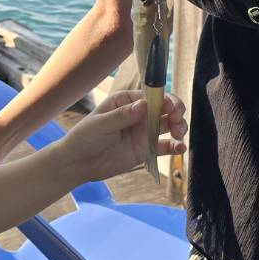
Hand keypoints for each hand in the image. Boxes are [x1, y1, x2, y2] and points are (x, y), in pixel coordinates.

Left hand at [61, 90, 186, 183]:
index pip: (151, 96)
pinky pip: (164, 146)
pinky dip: (175, 146)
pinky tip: (180, 148)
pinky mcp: (146, 149)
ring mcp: (144, 131)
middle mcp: (139, 114)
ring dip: (179, 126)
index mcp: (127, 101)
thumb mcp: (100, 124)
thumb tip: (144, 105)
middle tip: (176, 120)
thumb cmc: (85, 137)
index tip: (170, 108)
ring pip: (169, 125)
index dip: (164, 100)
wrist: (79, 163)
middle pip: (165, 108)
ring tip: (178, 134)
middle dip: (176, 111)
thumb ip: (122, 115)